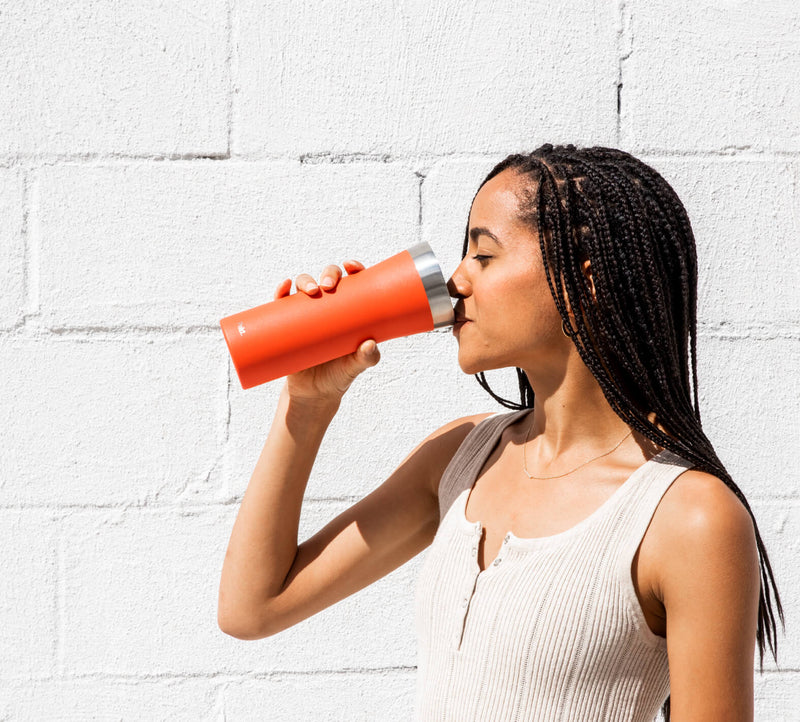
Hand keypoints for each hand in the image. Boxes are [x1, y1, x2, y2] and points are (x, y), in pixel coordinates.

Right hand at [273, 260, 380, 403]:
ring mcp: (306, 314)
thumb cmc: (339, 375)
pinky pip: (282, 303)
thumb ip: (367, 358)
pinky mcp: (287, 324)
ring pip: (303, 286)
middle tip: (328, 285)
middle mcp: (327, 307)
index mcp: (348, 311)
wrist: (313, 394)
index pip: (353, 282)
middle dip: (329, 273)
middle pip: (328, 278)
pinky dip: (281, 291)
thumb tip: (369, 344)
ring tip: (309, 291)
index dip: (354, 268)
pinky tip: (284, 287)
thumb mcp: (355, 367)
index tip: (352, 266)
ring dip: (304, 280)